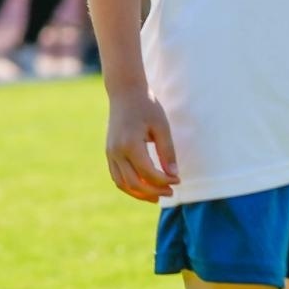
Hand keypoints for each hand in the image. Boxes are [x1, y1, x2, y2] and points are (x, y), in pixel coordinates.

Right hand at [104, 88, 179, 202]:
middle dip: (154, 192)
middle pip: (134, 183)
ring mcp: (110, 153)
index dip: (165, 181)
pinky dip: (129, 186)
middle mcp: (116, 151)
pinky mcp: (109, 152)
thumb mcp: (162, 126)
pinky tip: (144, 187)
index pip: (148, 173)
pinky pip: (117, 176)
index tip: (178, 179)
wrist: (124, 92)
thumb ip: (167, 152)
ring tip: (157, 196)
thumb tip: (173, 175)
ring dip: (140, 194)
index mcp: (130, 144)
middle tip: (171, 192)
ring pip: (122, 183)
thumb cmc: (146, 106)